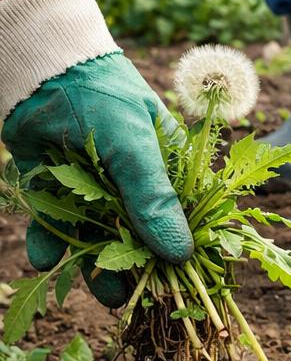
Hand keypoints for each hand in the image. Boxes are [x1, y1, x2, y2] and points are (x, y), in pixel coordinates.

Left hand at [0, 0, 191, 307]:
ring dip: (95, 265)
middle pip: (142, 237)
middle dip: (138, 269)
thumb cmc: (101, 95)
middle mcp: (133, 182)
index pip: (186, 220)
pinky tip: (45, 258)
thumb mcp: (135, 148)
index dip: (184, 254)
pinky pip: (54, 221)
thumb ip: (154, 200)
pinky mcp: (53, 183)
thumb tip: (181, 254)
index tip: (183, 287)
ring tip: (98, 292)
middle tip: (133, 299)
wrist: (35, 61)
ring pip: (98, 236)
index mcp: (168, 169)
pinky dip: (49, 241)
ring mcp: (93, 185)